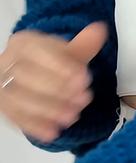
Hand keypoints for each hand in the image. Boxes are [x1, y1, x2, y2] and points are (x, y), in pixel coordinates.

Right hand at [0, 21, 108, 143]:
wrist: (33, 76)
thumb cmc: (53, 64)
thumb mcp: (70, 54)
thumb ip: (84, 45)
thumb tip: (99, 30)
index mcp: (23, 43)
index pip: (38, 51)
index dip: (61, 66)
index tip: (84, 79)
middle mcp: (7, 62)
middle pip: (27, 75)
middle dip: (57, 90)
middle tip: (83, 100)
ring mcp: (2, 85)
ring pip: (19, 98)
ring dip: (47, 109)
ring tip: (72, 117)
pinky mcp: (3, 106)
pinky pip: (15, 118)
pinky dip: (35, 126)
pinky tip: (53, 132)